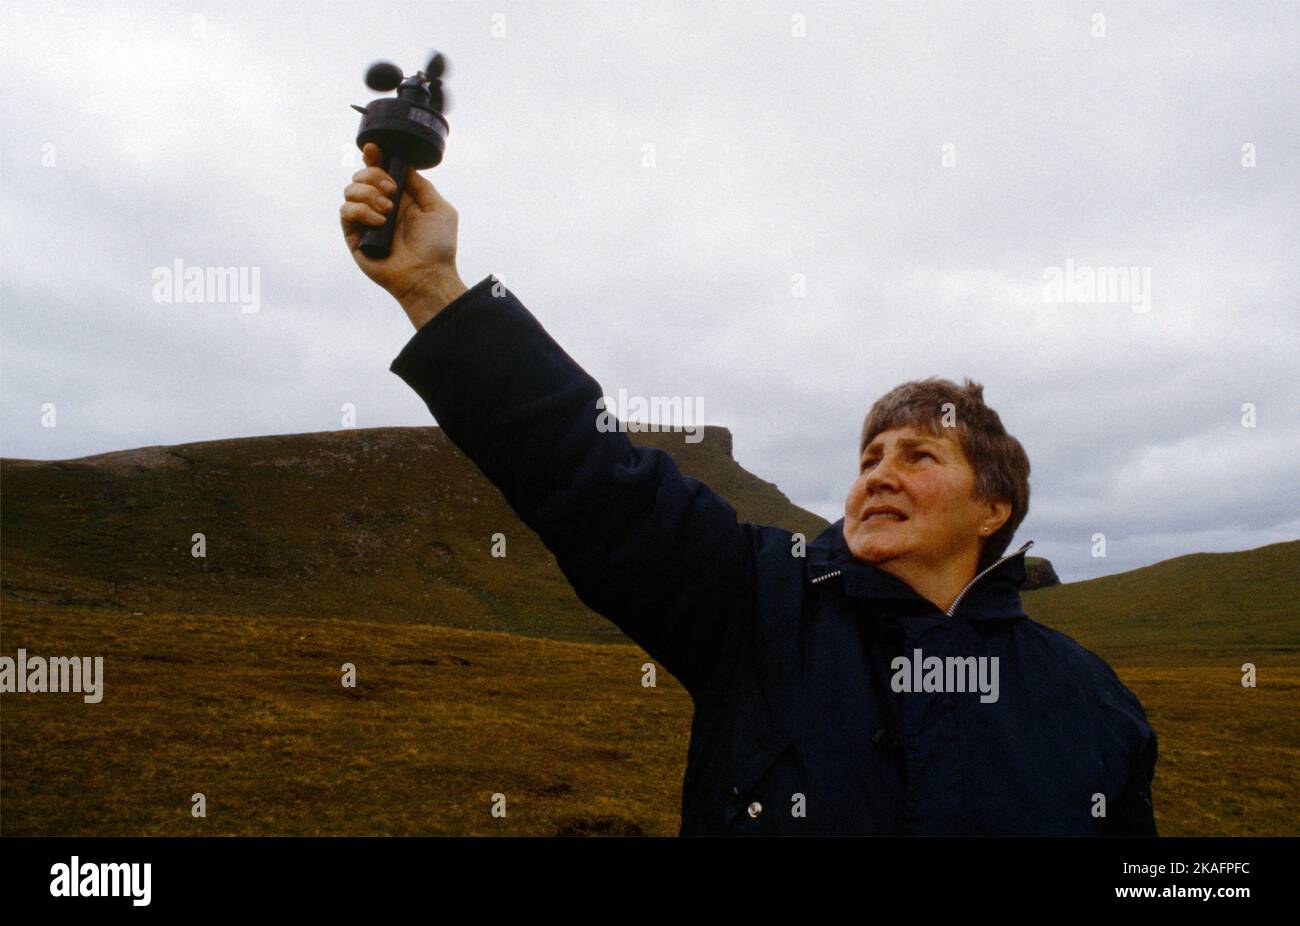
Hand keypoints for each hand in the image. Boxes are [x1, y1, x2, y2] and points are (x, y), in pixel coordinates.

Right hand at [340, 143, 466, 322]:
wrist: (428, 275)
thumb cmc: (437, 246)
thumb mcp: (439, 208)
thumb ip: (420, 184)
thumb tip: (402, 164)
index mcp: (400, 198)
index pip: (380, 170)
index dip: (373, 156)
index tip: (373, 148)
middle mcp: (380, 206)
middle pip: (361, 175)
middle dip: (374, 175)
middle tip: (392, 191)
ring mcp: (366, 221)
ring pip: (350, 190)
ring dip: (368, 193)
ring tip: (388, 210)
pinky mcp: (354, 236)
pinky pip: (346, 211)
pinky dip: (361, 210)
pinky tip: (378, 221)